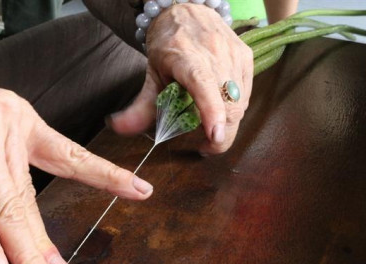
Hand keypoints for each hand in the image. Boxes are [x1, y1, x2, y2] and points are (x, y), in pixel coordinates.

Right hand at [0, 76, 152, 263]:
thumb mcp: (1, 115)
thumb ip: (17, 153)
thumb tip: (24, 206)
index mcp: (23, 124)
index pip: (71, 155)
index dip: (107, 175)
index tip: (139, 190)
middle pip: (28, 200)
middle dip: (44, 245)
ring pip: (1, 212)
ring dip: (21, 254)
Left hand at [108, 3, 253, 154]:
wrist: (188, 11)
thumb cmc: (168, 44)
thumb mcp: (151, 74)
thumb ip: (139, 106)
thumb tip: (119, 128)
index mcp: (187, 57)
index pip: (203, 85)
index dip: (212, 112)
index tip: (215, 136)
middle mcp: (215, 53)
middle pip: (228, 104)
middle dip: (221, 135)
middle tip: (205, 148)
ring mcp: (234, 54)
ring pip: (240, 103)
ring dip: (227, 123)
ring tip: (210, 126)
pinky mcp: (246, 57)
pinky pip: (245, 95)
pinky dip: (234, 109)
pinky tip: (220, 108)